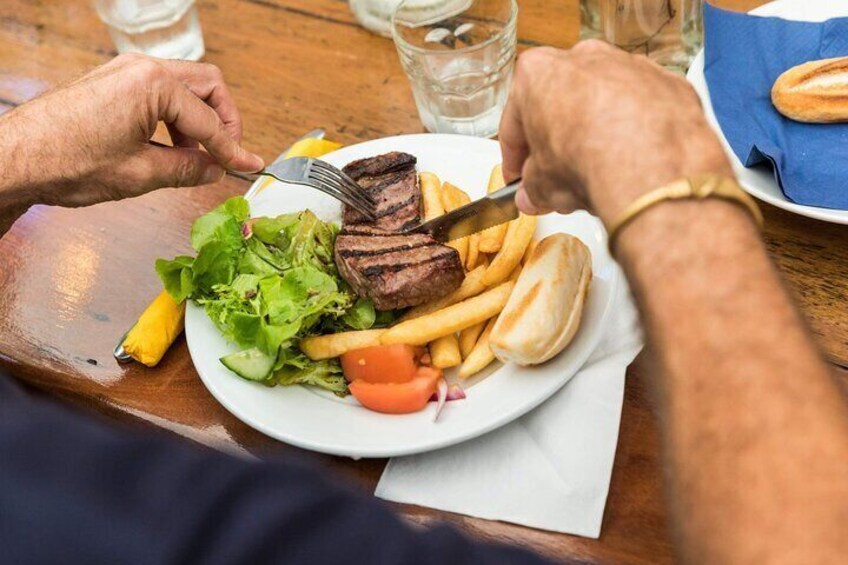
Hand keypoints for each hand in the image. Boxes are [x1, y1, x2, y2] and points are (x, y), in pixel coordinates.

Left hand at [0, 54, 263, 208]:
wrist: (15, 159)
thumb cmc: (70, 164)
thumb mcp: (140, 175)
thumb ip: (187, 170)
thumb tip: (215, 170)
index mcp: (154, 86)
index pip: (210, 121)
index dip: (233, 149)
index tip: (252, 166)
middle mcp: (142, 68)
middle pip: (208, 86)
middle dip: (223, 121)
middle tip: (225, 155)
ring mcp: (125, 71)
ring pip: (185, 86)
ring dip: (199, 119)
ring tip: (194, 157)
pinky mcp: (113, 82)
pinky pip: (160, 91)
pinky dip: (175, 115)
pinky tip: (169, 146)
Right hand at [499, 41, 731, 224]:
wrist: (648, 162)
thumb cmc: (586, 158)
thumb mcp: (543, 184)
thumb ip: (534, 187)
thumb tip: (536, 194)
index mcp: (538, 73)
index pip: (516, 122)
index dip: (514, 157)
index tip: (518, 176)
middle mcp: (584, 59)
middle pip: (562, 107)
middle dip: (559, 144)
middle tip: (557, 178)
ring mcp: (629, 67)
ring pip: (604, 106)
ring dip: (597, 137)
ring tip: (597, 176)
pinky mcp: (666, 83)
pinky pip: (643, 112)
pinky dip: (636, 135)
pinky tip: (631, 166)